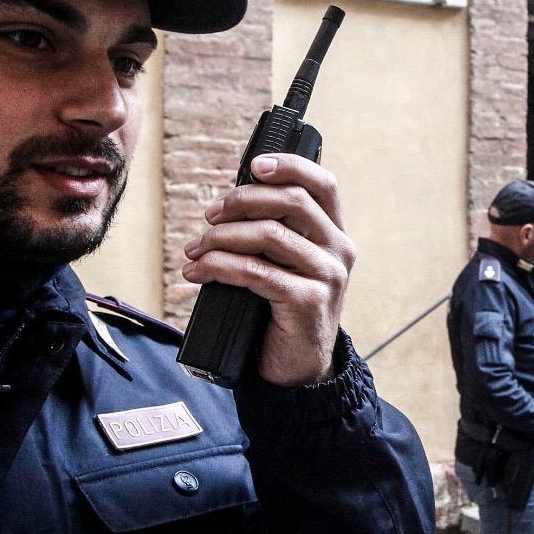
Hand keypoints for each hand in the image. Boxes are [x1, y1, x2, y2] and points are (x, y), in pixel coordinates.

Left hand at [182, 153, 353, 386]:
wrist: (298, 367)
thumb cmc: (284, 310)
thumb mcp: (286, 265)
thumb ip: (274, 233)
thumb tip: (228, 204)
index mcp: (335, 234)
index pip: (322, 183)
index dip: (289, 166)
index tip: (254, 166)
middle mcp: (338, 251)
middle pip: (292, 201)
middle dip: (242, 201)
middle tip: (210, 216)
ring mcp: (326, 276)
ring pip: (269, 235)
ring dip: (221, 238)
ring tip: (195, 250)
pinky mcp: (306, 301)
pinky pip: (255, 272)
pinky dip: (219, 267)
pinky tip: (199, 273)